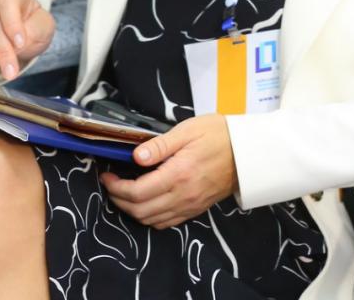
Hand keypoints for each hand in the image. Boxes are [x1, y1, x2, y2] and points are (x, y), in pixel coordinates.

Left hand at [100, 114, 238, 228]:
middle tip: (111, 184)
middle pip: (140, 211)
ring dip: (132, 211)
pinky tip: (145, 203)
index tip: (107, 176)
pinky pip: (166, 222)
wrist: (247, 152)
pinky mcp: (195, 210)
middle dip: (119, 200)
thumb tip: (135, 157)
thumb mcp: (188, 130)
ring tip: (124, 193)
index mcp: (178, 174)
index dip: (117, 187)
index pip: (137, 192)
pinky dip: (149, 217)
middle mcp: (182, 196)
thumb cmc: (218, 135)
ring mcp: (189, 206)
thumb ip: (160, 145)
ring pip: (151, 220)